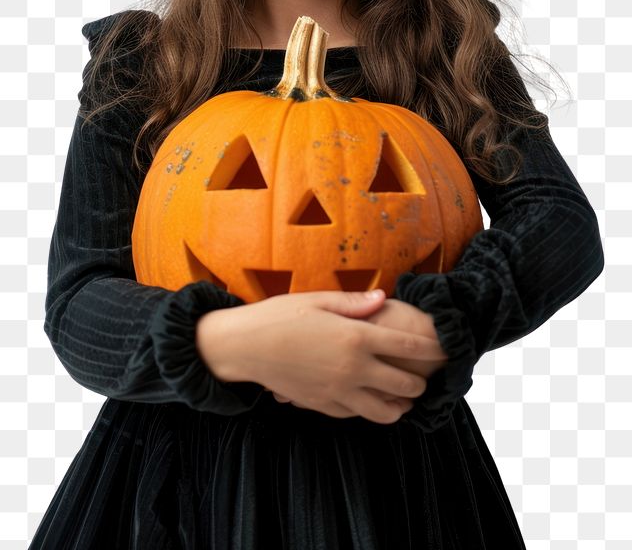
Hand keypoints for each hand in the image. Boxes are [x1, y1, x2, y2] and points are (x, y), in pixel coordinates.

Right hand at [201, 289, 436, 423]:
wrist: (245, 347)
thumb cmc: (280, 315)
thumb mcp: (319, 299)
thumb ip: (356, 303)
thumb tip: (384, 298)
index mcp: (356, 337)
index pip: (409, 348)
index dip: (434, 349)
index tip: (447, 348)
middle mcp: (353, 369)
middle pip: (405, 386)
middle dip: (420, 381)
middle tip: (425, 374)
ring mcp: (339, 392)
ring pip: (385, 412)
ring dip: (400, 405)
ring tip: (404, 396)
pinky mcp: (324, 407)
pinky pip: (357, 415)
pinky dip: (370, 409)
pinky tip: (370, 399)